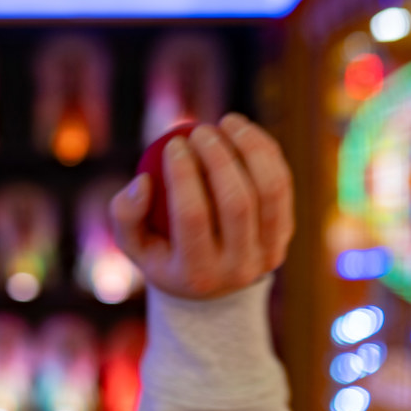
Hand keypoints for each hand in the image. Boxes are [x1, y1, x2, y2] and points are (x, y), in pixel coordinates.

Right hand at [111, 114, 293, 299]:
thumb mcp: (134, 244)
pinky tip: (243, 131)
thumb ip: (126, 214)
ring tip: (226, 122)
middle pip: (236, 203)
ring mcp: (268, 254)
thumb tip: (144, 181)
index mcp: (197, 274)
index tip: (173, 143)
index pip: (193, 215)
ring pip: (269, 191)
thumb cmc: (164, 255)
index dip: (183, 173)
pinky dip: (265, 152)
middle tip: (200, 131)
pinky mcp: (285, 236)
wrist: (211, 289)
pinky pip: (282, 186)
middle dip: (218, 157)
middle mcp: (238, 269)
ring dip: (249, 148)